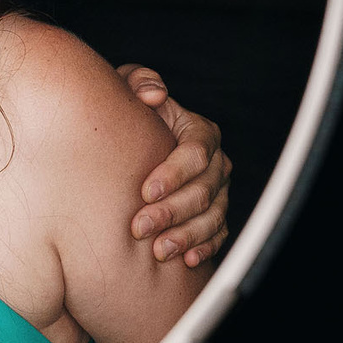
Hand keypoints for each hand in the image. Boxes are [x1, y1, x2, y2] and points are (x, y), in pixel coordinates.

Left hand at [114, 65, 233, 268]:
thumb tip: (154, 94)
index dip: (173, 173)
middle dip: (172, 212)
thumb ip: (139, 81)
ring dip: (185, 236)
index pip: (195, 153)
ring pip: (212, 217)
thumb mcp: (126, 88)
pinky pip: (217, 235)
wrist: (125, 144)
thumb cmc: (127, 114)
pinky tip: (185, 260)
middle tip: (139, 228)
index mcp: (199, 132)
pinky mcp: (213, 216)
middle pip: (204, 190)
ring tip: (158, 250)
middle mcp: (214, 163)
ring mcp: (217, 192)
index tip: (145, 191)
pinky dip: (203, 248)